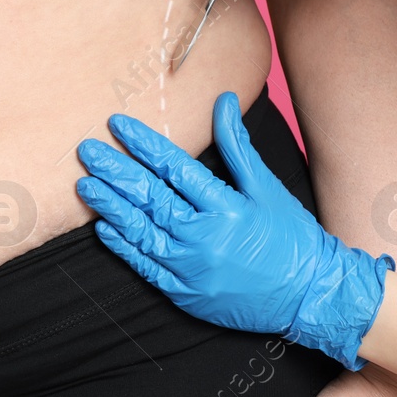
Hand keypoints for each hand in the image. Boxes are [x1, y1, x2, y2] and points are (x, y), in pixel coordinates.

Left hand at [74, 90, 393, 370]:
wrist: (310, 295)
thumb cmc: (291, 237)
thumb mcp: (266, 187)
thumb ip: (237, 145)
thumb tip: (222, 101)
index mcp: (225, 206)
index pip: (174, 167)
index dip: (143, 144)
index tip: (117, 125)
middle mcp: (204, 237)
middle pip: (150, 198)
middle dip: (115, 172)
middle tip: (87, 151)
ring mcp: (191, 269)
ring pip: (141, 232)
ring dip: (111, 207)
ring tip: (86, 185)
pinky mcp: (185, 294)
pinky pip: (146, 267)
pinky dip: (124, 247)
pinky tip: (104, 228)